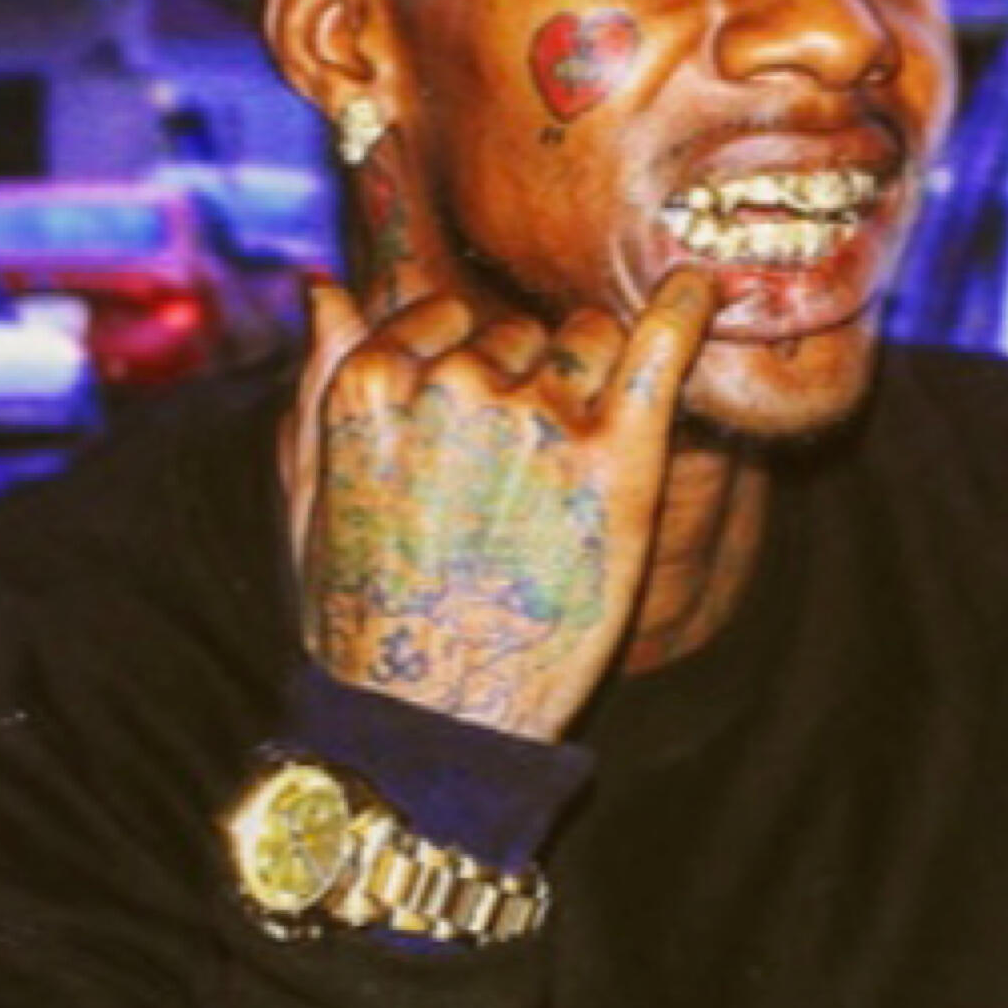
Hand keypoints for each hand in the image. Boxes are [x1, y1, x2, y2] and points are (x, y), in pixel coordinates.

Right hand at [281, 269, 715, 740]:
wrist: (432, 720)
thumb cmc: (365, 614)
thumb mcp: (309, 494)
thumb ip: (318, 379)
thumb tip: (324, 288)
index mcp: (370, 384)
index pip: (442, 313)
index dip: (466, 358)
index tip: (476, 411)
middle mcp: (453, 384)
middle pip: (516, 332)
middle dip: (525, 376)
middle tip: (524, 464)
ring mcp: (537, 419)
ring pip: (584, 340)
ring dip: (588, 375)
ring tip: (576, 456)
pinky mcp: (614, 461)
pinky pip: (658, 349)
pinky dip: (682, 310)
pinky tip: (699, 290)